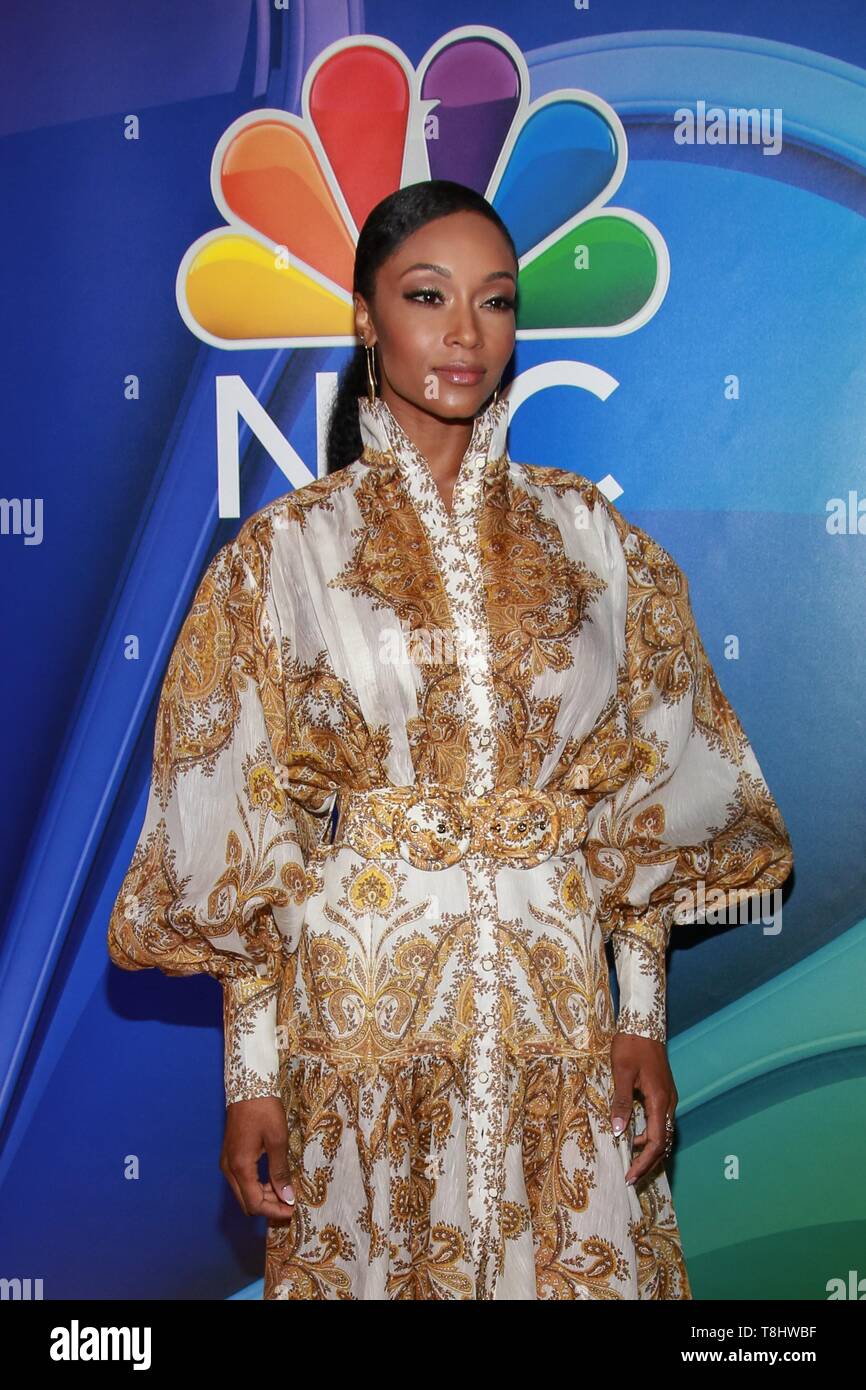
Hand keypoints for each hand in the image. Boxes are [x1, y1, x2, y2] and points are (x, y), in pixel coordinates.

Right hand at [220, 1096, 298, 1220]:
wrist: (248, 1086)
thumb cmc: (264, 1110)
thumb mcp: (277, 1140)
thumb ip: (280, 1171)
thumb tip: (288, 1197)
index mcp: (240, 1167)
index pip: (254, 1203)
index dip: (274, 1212)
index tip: (293, 1211)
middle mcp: (229, 1169)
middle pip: (247, 1202)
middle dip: (269, 1207)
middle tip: (291, 1204)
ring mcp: (227, 1162)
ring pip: (244, 1193)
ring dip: (264, 1197)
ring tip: (287, 1191)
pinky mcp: (231, 1156)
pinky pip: (243, 1181)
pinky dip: (258, 1186)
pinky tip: (274, 1180)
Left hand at [609, 1032, 677, 1185]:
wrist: (644, 1023)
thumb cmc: (631, 1045)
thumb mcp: (621, 1073)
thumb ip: (621, 1102)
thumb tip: (619, 1132)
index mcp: (660, 1100)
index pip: (656, 1141)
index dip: (644, 1161)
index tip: (630, 1176)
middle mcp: (668, 1102)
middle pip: (662, 1141)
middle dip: (647, 1161)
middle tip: (630, 1177)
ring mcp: (667, 1098)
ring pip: (662, 1132)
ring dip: (648, 1149)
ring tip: (628, 1159)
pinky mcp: (663, 1093)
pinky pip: (659, 1121)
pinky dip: (648, 1134)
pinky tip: (632, 1135)